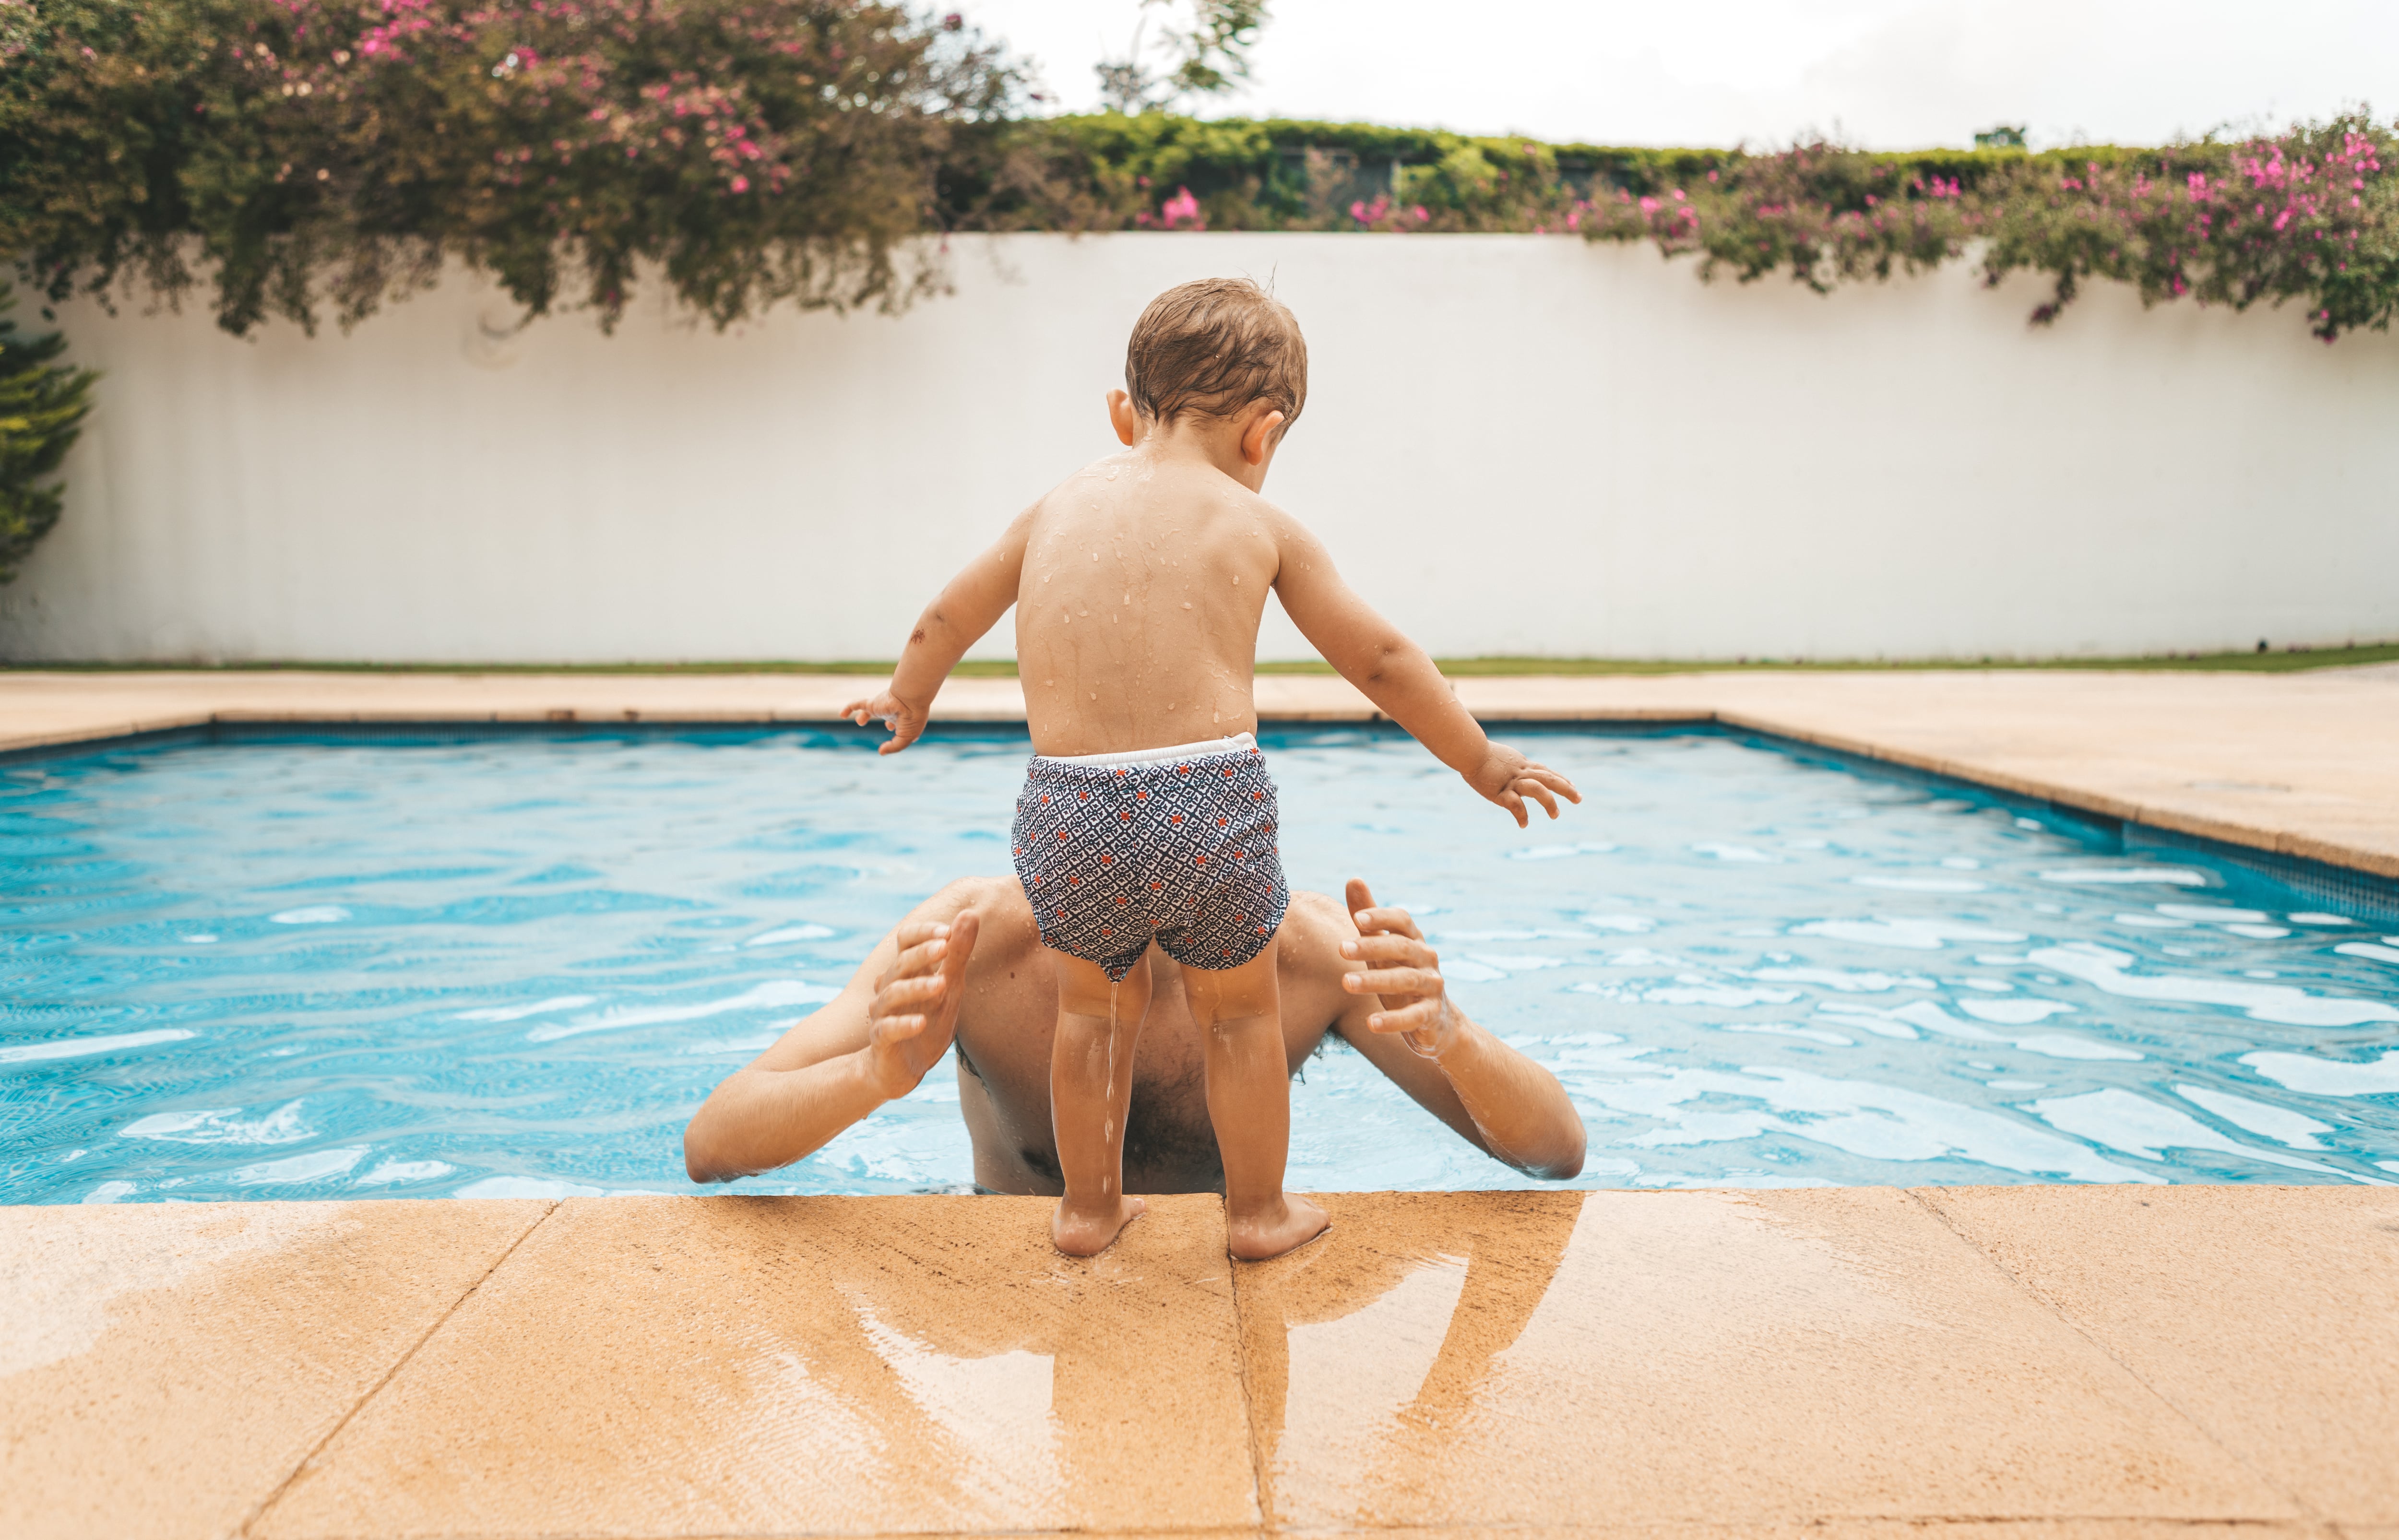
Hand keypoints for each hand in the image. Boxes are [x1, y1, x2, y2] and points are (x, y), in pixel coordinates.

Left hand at [843, 688, 926, 754]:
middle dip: (889, 721)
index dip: (902, 731)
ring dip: (866, 715)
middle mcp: (893, 712)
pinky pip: (857, 704)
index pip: (902, 724)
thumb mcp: (907, 738)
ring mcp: (882, 707)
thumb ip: (894, 747)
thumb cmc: (912, 718)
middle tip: (889, 726)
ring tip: (860, 721)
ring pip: (872, 710)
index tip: (907, 736)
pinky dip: (849, 708)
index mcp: (904, 719)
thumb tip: (881, 752)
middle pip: (889, 716)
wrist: (909, 699)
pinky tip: (842, 715)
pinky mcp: (872, 704)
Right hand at [861, 911, 978, 1098]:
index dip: (923, 932)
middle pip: (900, 963)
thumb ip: (958, 953)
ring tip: (942, 986)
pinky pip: (887, 1029)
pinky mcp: (881, 1040)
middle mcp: (890, 987)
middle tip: (945, 947)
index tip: (947, 930)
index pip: (905, 939)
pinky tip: (921, 1023)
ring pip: (892, 994)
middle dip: (922, 954)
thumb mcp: (949, 988)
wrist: (899, 1068)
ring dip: (917, 988)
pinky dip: (903, 1024)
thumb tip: (970, 913)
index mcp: (908, 971)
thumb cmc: (927, 1021)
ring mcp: (883, 1014)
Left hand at [1337, 878, 1456, 1059]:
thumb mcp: (1384, 948)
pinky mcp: (1432, 1014)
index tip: (1358, 918)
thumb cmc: (1401, 974)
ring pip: (1406, 980)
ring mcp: (1432, 987)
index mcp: (1414, 939)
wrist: (1437, 1021)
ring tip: (1345, 983)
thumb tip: (1353, 879)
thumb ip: (1369, 919)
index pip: (1402, 921)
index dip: (1382, 917)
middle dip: (1372, 947)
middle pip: (1401, 948)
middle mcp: (1426, 959)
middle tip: (1341, 949)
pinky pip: (1414, 1017)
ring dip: (1375, 981)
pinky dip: (1393, 1021)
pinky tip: (1371, 1023)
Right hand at [1464, 742, 1581, 827]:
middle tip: (1579, 799)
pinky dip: (1522, 815)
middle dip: (1566, 788)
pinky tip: (1524, 824)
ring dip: (1549, 802)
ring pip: (1538, 790)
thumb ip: (1510, 765)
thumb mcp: (1501, 758)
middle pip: (1549, 778)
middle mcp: (1520, 772)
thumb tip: (1511, 769)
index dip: (1560, 778)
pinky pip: (1516, 805)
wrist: (1468, 751)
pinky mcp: (1500, 792)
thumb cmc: (1477, 753)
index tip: (1572, 786)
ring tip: (1556, 815)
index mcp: (1521, 764)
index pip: (1546, 771)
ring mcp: (1511, 782)